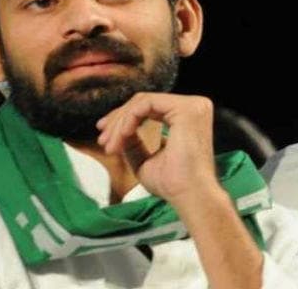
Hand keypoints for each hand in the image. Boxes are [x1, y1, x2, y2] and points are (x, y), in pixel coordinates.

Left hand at [96, 92, 218, 202]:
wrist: (189, 195)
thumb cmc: (172, 184)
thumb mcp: (145, 159)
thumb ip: (134, 142)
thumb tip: (118, 129)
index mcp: (188, 117)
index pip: (150, 108)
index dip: (123, 120)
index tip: (105, 138)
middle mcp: (195, 106)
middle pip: (144, 103)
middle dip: (117, 120)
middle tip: (102, 141)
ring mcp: (192, 106)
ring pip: (142, 102)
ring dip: (120, 124)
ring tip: (110, 146)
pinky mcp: (185, 109)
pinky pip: (146, 104)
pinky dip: (128, 120)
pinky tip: (122, 137)